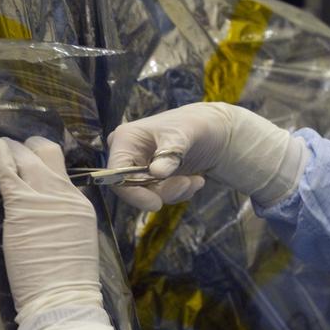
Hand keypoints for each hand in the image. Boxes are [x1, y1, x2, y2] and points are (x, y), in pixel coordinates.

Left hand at [0, 136, 121, 329]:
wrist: (63, 298)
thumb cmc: (67, 281)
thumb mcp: (74, 241)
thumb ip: (60, 221)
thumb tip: (44, 214)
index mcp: (80, 205)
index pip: (62, 173)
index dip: (46, 163)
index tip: (34, 161)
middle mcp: (65, 195)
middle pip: (49, 155)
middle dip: (31, 147)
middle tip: (16, 147)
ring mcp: (44, 198)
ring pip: (29, 158)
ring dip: (14, 149)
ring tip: (4, 145)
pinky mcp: (22, 206)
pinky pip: (9, 172)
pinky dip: (2, 156)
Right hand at [106, 102, 307, 211]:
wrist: (213, 132)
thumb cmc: (195, 125)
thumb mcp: (184, 135)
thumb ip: (170, 153)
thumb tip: (156, 173)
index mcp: (124, 139)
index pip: (116, 174)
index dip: (132, 192)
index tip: (156, 204)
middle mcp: (127, 154)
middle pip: (132, 188)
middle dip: (162, 191)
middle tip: (187, 184)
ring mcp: (139, 167)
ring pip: (148, 195)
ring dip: (175, 192)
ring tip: (196, 180)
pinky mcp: (151, 178)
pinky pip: (159, 196)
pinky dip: (179, 192)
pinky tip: (194, 180)